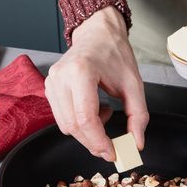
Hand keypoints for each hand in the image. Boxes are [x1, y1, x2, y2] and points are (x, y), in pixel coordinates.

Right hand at [44, 6, 148, 161]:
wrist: (97, 33)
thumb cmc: (115, 53)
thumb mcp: (134, 84)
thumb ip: (138, 115)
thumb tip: (136, 143)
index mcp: (81, 71)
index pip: (84, 118)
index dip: (98, 141)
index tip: (111, 153)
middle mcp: (60, 77)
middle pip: (72, 126)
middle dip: (93, 142)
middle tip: (111, 145)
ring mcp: (51, 82)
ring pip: (65, 126)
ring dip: (87, 131)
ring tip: (104, 112)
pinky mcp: (49, 87)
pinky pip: (62, 117)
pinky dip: (79, 122)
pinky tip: (93, 108)